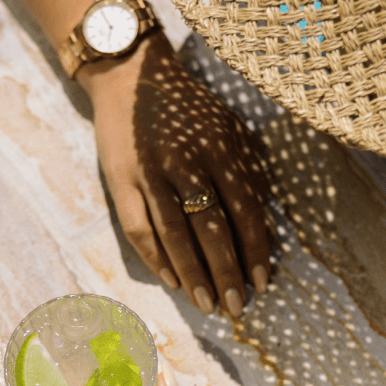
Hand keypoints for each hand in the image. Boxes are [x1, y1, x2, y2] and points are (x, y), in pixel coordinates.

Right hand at [78, 33, 271, 316]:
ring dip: (192, 274)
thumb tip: (263, 229)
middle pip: (210, 227)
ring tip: (207, 305)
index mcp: (220, 148)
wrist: (132, 77)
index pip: (244, 209)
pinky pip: (138, 228)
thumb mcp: (230, 130)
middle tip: (236, 308)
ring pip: (173, 234)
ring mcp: (150, 173)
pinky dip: (155, 258)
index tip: (263, 282)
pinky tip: (172, 282)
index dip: (255, 249)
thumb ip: (247, 174)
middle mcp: (186, 162)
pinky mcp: (121, 181)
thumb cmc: (191, 111)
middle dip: (226, 272)